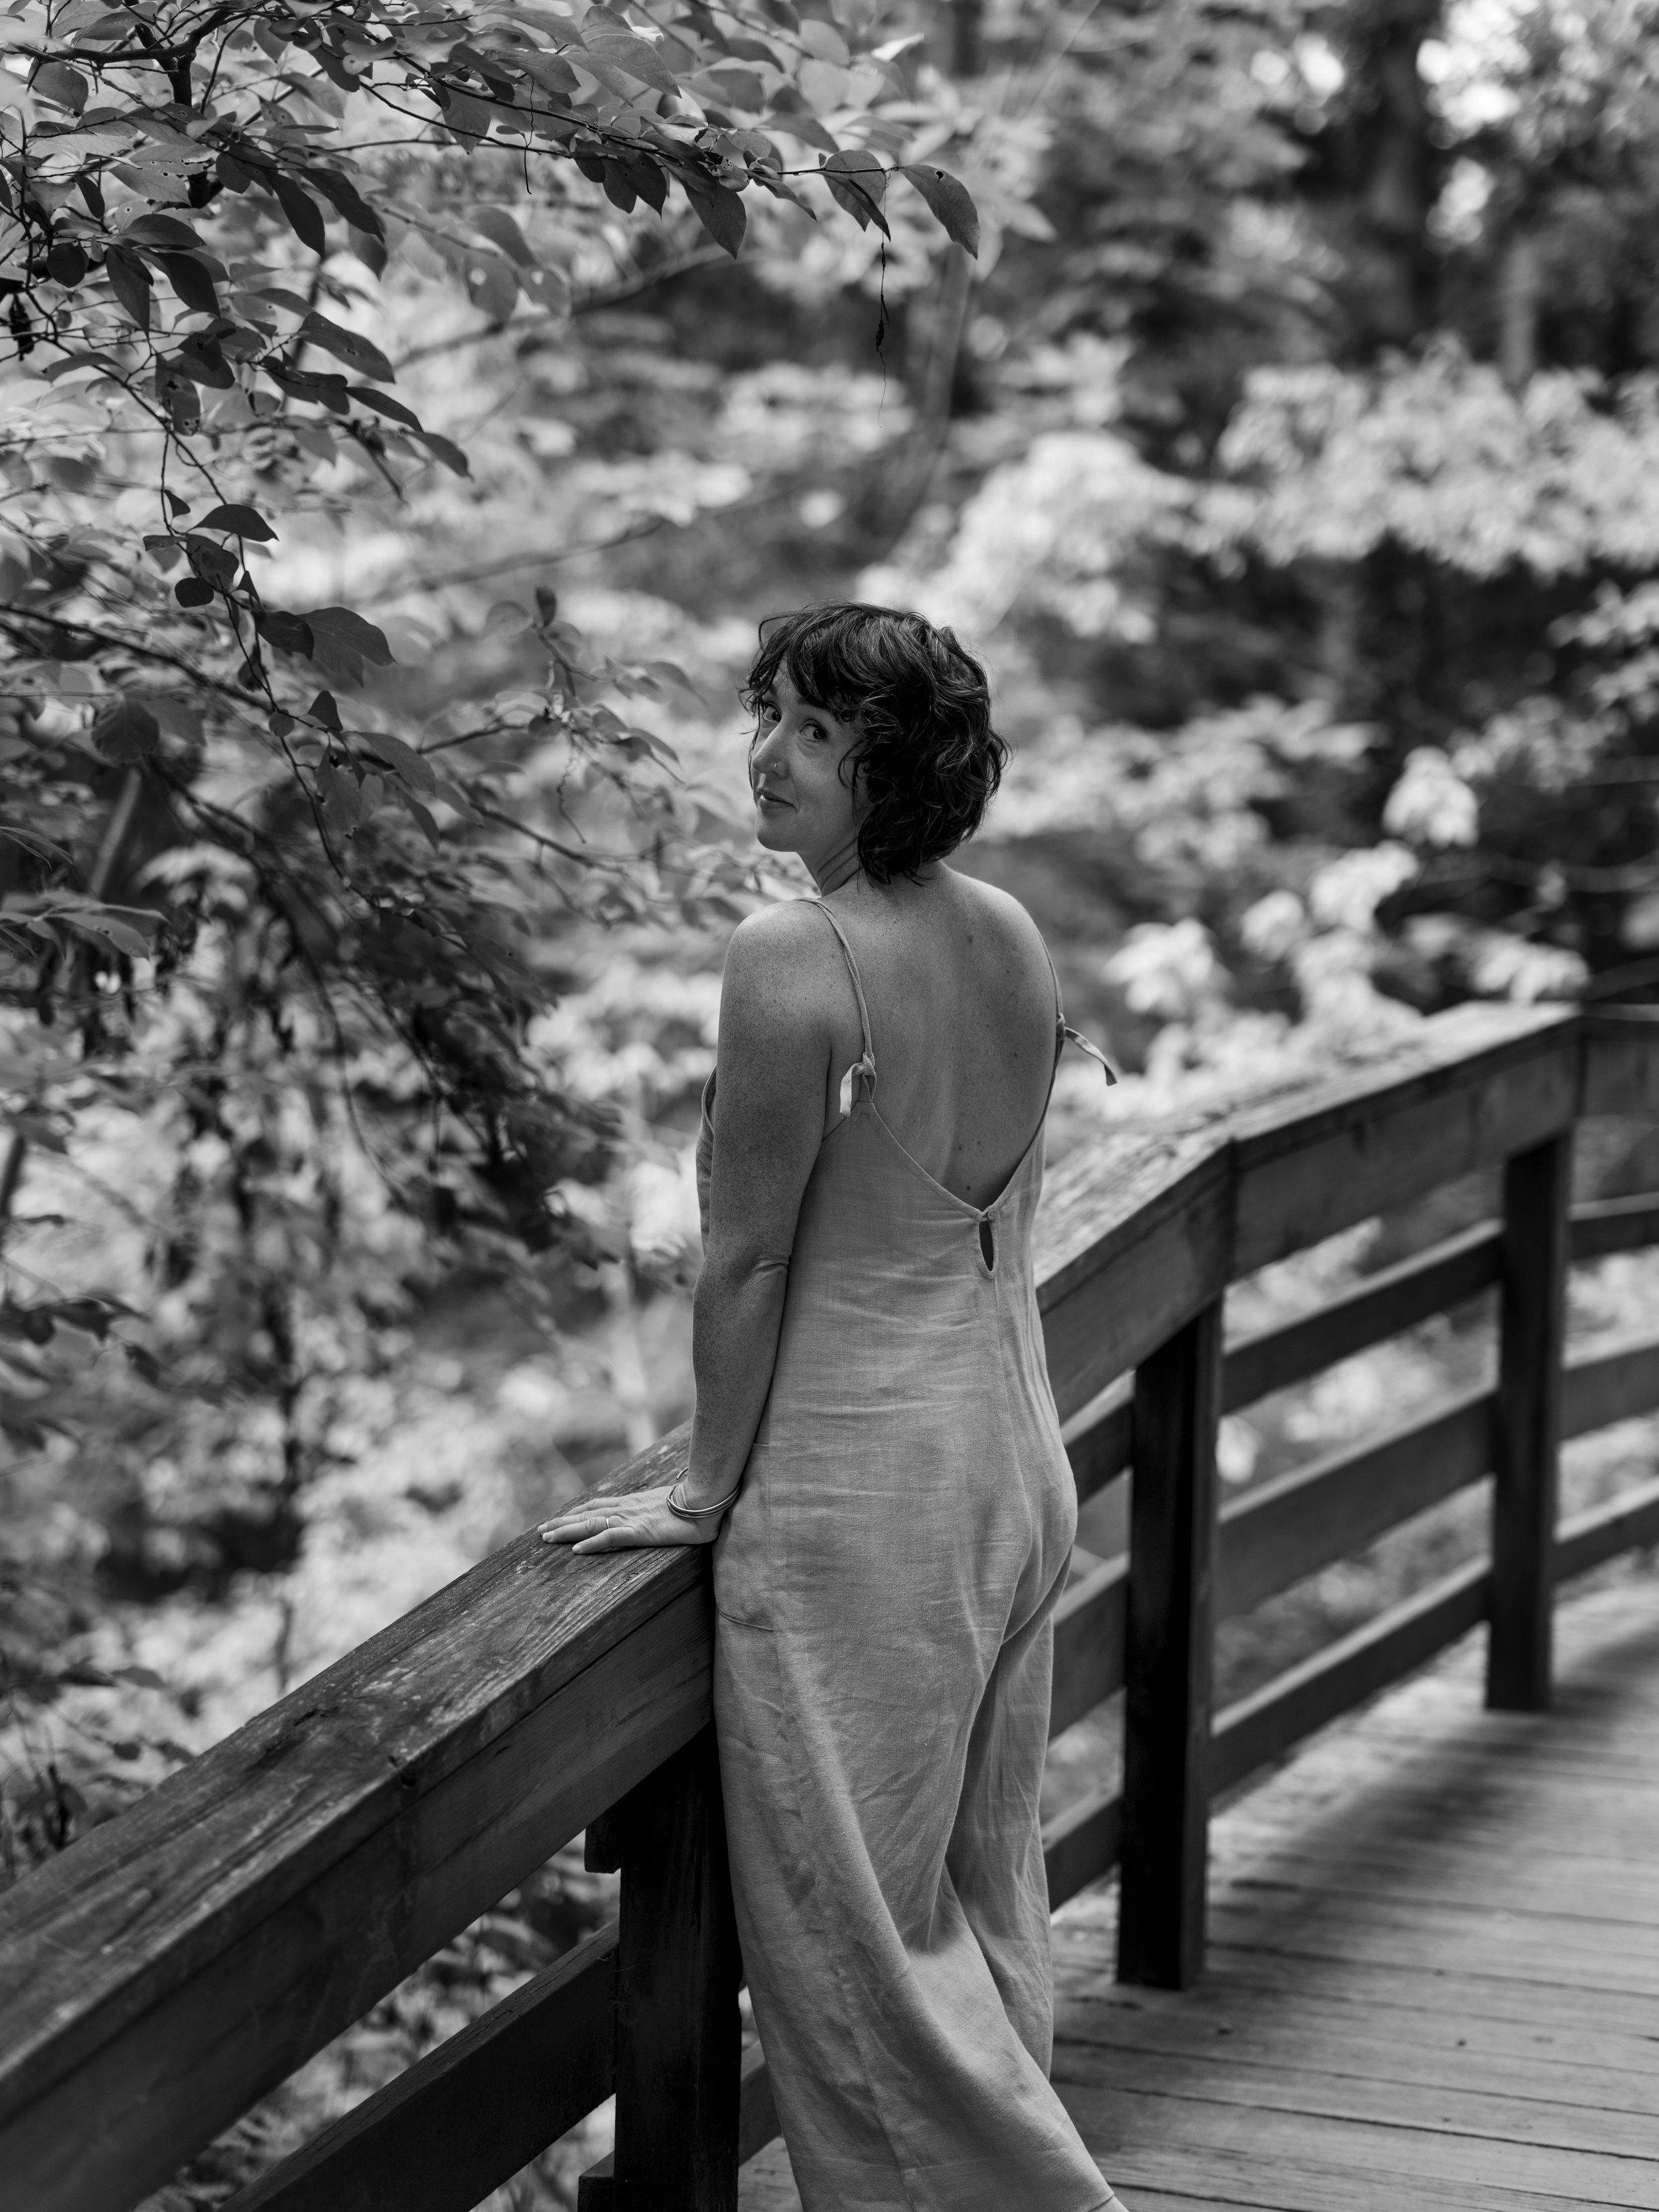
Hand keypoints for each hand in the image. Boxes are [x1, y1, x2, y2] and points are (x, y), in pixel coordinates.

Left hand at [539, 1482, 721, 1554]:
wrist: (707, 1497)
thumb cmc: (696, 1501)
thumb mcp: (672, 1505)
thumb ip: (660, 1509)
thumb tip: (660, 1513)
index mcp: (634, 1502)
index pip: (598, 1504)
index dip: (578, 1512)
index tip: (562, 1518)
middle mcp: (627, 1507)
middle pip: (587, 1513)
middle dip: (563, 1522)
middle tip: (542, 1531)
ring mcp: (631, 1518)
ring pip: (591, 1524)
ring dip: (567, 1531)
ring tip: (546, 1538)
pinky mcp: (640, 1531)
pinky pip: (609, 1537)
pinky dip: (591, 1543)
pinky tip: (575, 1550)